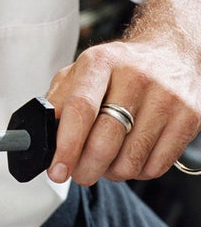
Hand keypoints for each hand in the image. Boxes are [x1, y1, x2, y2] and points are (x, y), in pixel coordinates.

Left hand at [46, 39, 200, 185]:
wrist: (169, 52)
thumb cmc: (116, 70)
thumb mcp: (78, 73)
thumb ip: (57, 102)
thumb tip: (40, 138)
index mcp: (100, 63)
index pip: (80, 110)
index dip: (66, 147)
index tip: (57, 171)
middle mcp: (136, 76)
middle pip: (104, 142)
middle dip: (85, 169)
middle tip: (78, 173)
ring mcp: (166, 97)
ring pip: (130, 161)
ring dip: (111, 173)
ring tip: (106, 161)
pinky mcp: (190, 116)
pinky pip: (156, 166)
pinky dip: (137, 171)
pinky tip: (130, 156)